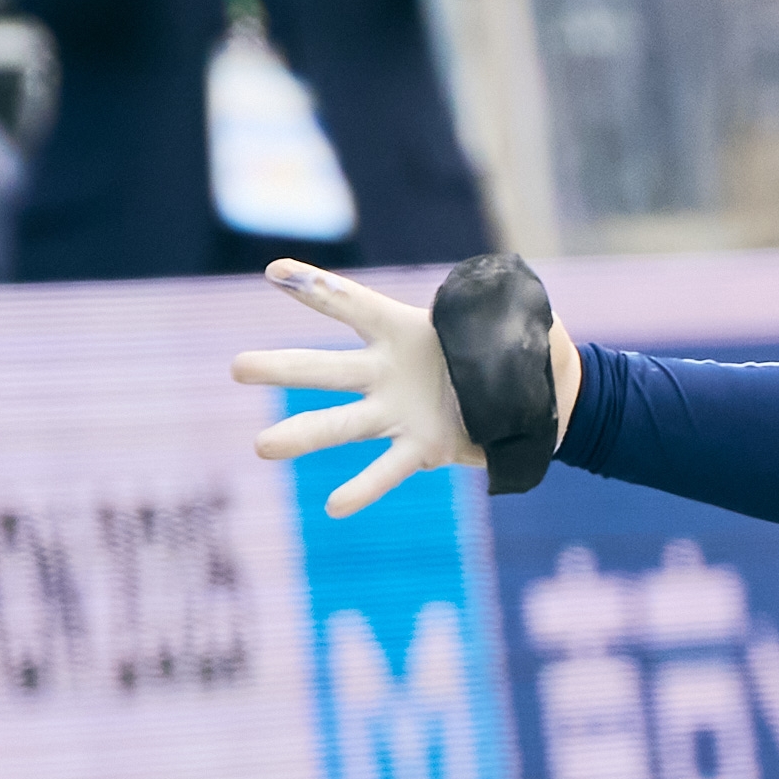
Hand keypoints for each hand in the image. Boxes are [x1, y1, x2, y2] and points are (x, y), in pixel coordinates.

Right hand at [236, 256, 584, 517]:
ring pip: (342, 423)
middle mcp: (387, 371)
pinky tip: (334, 506)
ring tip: (262, 447)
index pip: (351, 304)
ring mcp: (397, 412)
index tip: (274, 272)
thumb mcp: (512, 314)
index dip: (315, 289)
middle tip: (237, 367)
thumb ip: (499, 300)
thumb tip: (501, 291)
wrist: (541, 401)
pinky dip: (363, 488)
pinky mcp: (420, 447)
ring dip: (302, 436)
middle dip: (281, 368)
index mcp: (403, 328)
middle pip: (326, 367)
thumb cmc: (520, 349)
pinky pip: (387, 470)